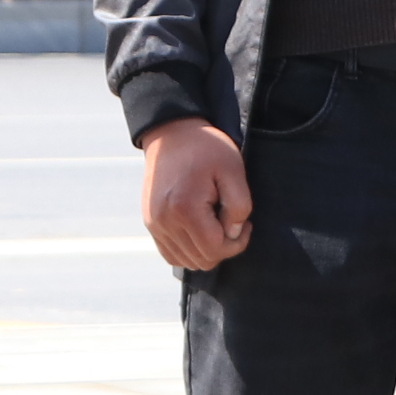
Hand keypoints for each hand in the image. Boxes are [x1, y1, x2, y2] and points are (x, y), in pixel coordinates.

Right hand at [139, 116, 252, 272]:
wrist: (172, 133)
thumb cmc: (206, 149)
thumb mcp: (233, 169)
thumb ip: (239, 205)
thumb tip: (233, 234)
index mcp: (185, 208)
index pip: (215, 249)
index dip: (237, 243)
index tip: (245, 224)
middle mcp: (164, 221)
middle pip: (201, 260)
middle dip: (223, 247)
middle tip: (230, 221)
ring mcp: (154, 224)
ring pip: (186, 261)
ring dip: (206, 249)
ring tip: (214, 222)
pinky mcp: (150, 223)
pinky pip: (171, 254)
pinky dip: (188, 251)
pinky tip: (200, 231)